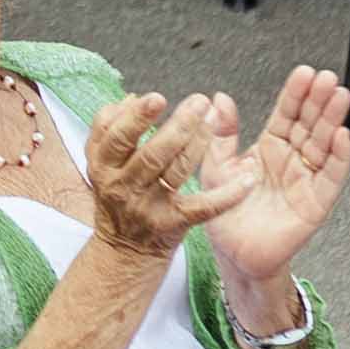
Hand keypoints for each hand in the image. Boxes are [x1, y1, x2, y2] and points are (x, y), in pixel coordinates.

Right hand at [78, 90, 241, 264]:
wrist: (124, 251)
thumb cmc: (117, 199)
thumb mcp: (102, 165)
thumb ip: (109, 132)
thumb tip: (132, 98)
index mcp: (102, 167)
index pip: (113, 136)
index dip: (134, 116)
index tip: (156, 97)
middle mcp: (123, 186)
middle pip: (150, 154)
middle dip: (176, 126)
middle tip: (198, 102)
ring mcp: (148, 207)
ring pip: (175, 172)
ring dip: (198, 143)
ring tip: (214, 119)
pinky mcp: (174, 224)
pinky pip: (204, 207)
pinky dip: (228, 194)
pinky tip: (247, 178)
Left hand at [197, 69, 349, 293]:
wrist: (234, 254)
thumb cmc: (227, 213)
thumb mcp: (217, 167)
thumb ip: (221, 134)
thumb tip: (219, 99)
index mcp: (269, 148)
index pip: (286, 114)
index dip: (295, 94)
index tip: (304, 73)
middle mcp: (291, 160)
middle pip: (310, 124)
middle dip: (319, 100)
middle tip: (326, 78)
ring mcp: (306, 180)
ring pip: (324, 144)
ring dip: (333, 120)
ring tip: (339, 96)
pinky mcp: (315, 203)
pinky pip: (330, 177)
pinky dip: (339, 157)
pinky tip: (342, 136)